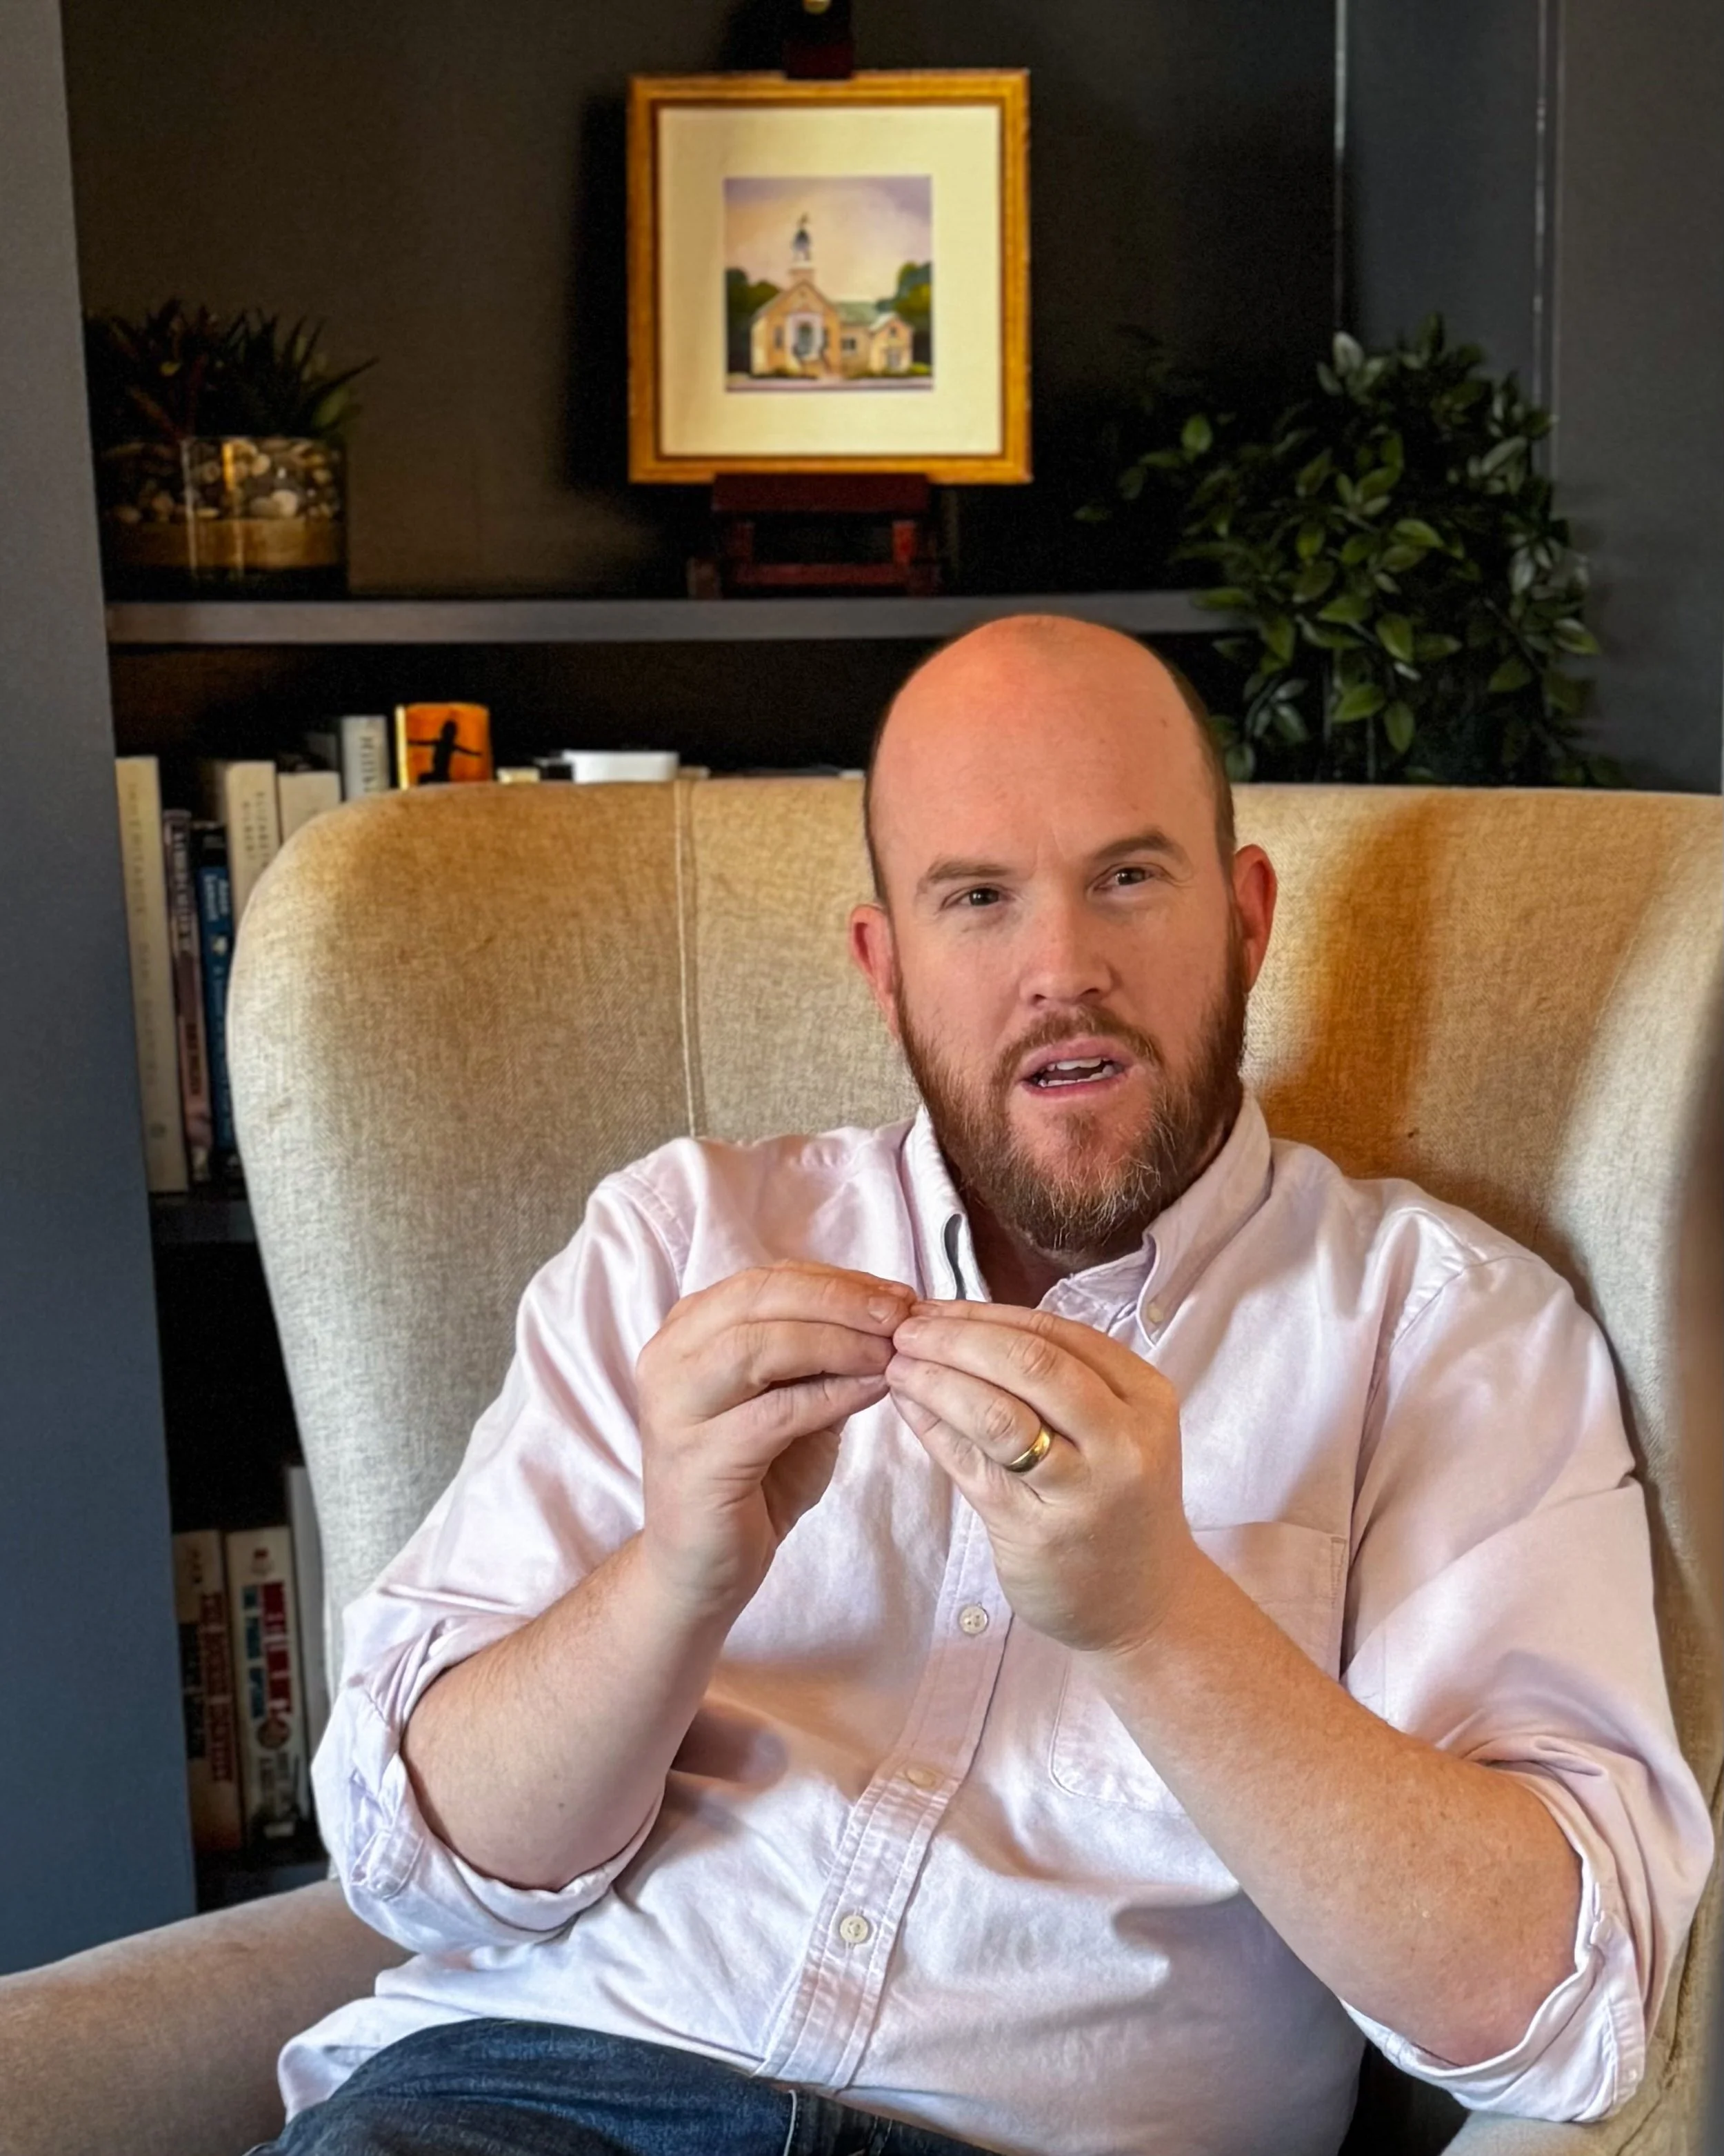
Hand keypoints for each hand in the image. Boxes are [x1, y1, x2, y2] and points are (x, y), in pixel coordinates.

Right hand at [636, 1260, 914, 1620]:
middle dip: (841, 1301)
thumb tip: (891, 1316)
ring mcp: (675, 1406)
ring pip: (761, 1346)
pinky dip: (830, 1395)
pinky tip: (873, 1391)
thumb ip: (824, 1358)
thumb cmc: (754, 1479)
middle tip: (902, 1315)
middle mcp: (669, 1356)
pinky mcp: (696, 1458)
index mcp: (689, 1330)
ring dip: (838, 1342)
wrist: (702, 1567)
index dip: (839, 1281)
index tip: (899, 1294)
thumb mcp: (793, 1402)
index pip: (768, 1280)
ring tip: (892, 1353)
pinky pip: (774, 1412)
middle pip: (761, 1298)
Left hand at [887, 1301, 1198, 1656]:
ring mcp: (1083, 1490)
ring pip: (998, 1415)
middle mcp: (1123, 1440)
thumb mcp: (1114, 1428)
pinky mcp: (1038, 1533)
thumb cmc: (1116, 1500)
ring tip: (898, 1366)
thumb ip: (1056, 1378)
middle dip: (957, 1338)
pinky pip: (973, 1467)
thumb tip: (957, 1322)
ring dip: (937, 1381)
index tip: (934, 1306)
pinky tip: (908, 1408)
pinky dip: (934, 1429)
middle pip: (1030, 1364)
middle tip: (905, 1330)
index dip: (984, 1314)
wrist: (1145, 1603)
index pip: (1055, 1333)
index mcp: (1144, 1396)